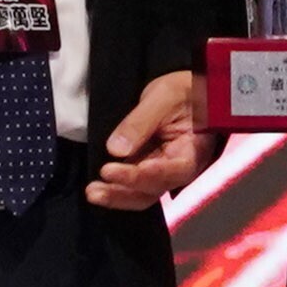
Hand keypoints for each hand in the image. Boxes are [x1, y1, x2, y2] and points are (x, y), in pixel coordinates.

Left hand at [89, 67, 202, 209]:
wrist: (190, 92)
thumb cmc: (184, 91)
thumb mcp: (164, 96)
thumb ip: (141, 122)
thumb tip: (116, 150)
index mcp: (194, 150)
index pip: (173, 170)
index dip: (146, 174)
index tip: (117, 170)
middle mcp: (181, 168)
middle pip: (155, 188)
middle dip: (124, 190)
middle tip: (97, 186)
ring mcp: (165, 171)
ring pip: (143, 193)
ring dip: (117, 195)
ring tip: (93, 192)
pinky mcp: (151, 169)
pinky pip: (135, 185)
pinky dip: (117, 188)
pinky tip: (99, 188)